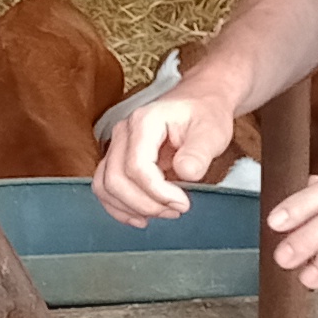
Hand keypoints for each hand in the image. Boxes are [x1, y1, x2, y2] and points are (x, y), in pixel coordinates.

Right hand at [91, 81, 236, 224]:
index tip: (183, 203)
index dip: (158, 192)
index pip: (137, 166)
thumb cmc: (205, 113)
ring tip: (163, 213)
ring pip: (105, 186)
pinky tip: (141, 216)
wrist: (200, 101)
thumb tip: (185, 173)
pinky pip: (105, 187)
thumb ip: (199, 153)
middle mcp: (124, 132)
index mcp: (144, 121)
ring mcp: (117, 145)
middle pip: (116, 179)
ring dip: (131, 208)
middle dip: (146, 204)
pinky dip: (119, 207)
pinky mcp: (118, 159)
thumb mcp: (212, 131)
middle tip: (175, 210)